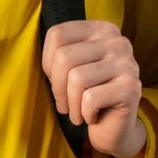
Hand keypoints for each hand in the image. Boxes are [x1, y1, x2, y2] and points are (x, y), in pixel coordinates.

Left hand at [40, 20, 147, 157]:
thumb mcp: (70, 68)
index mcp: (101, 30)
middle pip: (65, 57)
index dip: (47, 63)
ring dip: (71, 104)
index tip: (56, 81)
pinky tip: (92, 116)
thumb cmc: (86, 96)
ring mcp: (127, 63)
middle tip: (63, 104)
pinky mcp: (131, 88)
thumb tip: (27, 47)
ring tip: (76, 112)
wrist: (114, 128)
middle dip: (57, 88)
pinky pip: (90, 99)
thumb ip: (57, 53)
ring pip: (77, 79)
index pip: (57, 34)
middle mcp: (118, 41)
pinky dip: (84, 114)